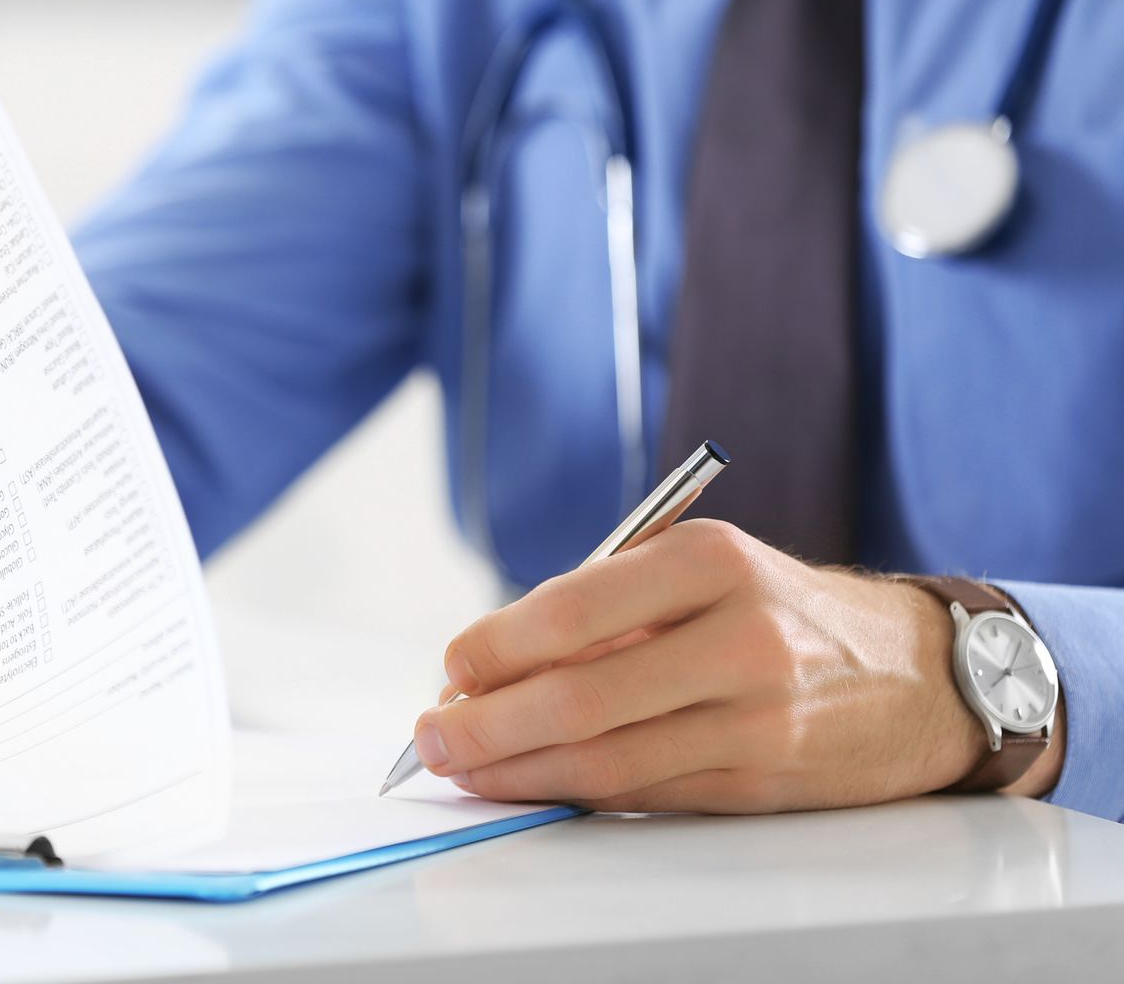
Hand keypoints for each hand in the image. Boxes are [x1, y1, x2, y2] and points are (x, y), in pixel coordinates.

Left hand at [413, 519, 1062, 812]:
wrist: (923, 674)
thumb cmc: (783, 609)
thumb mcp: (707, 568)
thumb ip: (609, 606)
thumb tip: (493, 662)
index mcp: (709, 561)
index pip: (572, 611)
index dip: (495, 647)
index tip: (451, 667)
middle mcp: (737, 638)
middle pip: (578, 698)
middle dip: (485, 724)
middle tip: (432, 734)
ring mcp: (755, 718)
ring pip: (606, 761)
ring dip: (515, 770)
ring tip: (461, 765)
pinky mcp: (762, 782)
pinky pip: (646, 795)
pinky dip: (574, 795)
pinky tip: (530, 785)